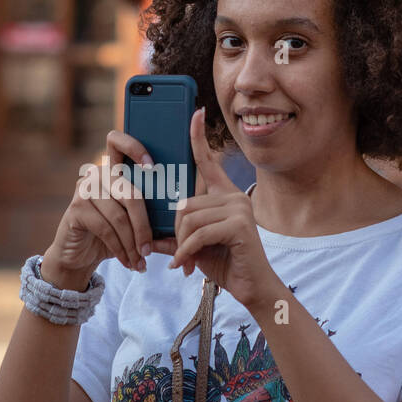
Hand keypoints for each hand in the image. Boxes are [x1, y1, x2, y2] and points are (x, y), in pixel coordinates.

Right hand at [43, 129, 153, 289]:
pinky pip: (105, 228)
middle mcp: (98, 174)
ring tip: (140, 262)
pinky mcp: (76, 207)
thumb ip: (157, 227)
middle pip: (130, 194)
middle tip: (149, 250)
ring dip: (132, 244)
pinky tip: (127, 261)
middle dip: (144, 227)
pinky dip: (120, 249)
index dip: (134, 146)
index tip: (152, 166)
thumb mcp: (136, 230)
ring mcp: (85, 188)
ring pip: (119, 216)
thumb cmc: (112, 236)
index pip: (117, 141)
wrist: (78, 254)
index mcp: (115, 170)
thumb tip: (183, 234)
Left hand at [151, 108, 278, 309]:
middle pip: (186, 204)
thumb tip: (149, 237)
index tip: (194, 113)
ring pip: (190, 219)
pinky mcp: (240, 225)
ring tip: (186, 262)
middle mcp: (234, 196)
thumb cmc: (226, 264)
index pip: (208, 161)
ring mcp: (239, 208)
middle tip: (182, 255)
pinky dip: (187, 253)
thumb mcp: (195, 248)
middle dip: (178, 233)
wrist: (253, 288)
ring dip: (182, 245)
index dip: (199, 137)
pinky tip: (185, 267)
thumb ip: (175, 238)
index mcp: (224, 195)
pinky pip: (199, 234)